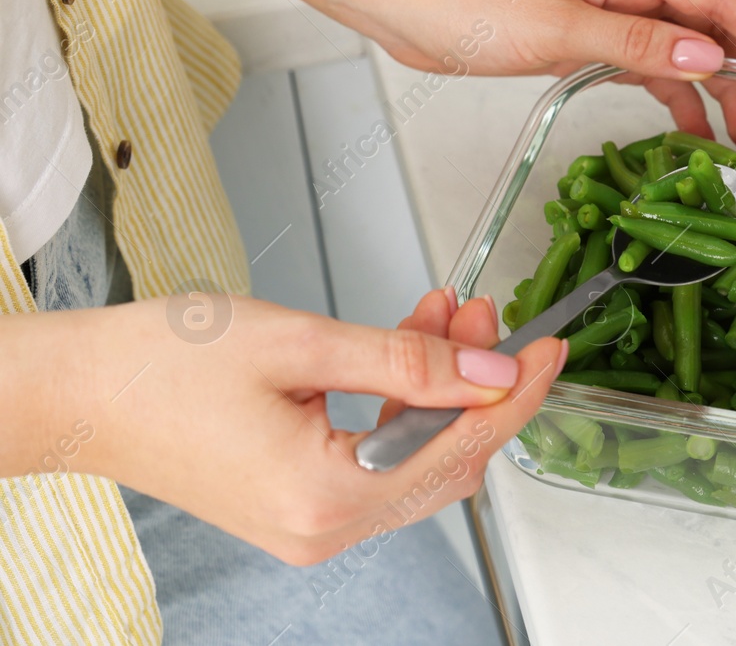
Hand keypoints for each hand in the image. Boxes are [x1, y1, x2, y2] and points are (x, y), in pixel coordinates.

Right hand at [49, 293, 560, 564]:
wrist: (79, 393)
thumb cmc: (163, 365)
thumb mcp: (303, 342)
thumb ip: (409, 358)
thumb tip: (492, 366)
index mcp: (325, 498)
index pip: (460, 448)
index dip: (515, 394)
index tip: (550, 348)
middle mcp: (324, 530)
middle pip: (446, 460)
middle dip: (479, 382)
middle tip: (490, 313)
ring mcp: (311, 526)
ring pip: (417, 456)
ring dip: (442, 385)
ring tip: (449, 312)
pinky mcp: (300, 508)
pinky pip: (380, 459)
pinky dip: (405, 403)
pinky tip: (412, 344)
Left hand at [362, 0, 735, 151]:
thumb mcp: (559, 28)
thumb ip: (639, 44)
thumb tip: (710, 60)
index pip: (725, 0)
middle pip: (716, 28)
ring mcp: (611, 11)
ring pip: (688, 53)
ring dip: (723, 94)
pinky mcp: (587, 38)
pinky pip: (651, 69)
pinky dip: (679, 99)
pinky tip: (697, 132)